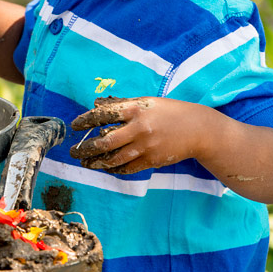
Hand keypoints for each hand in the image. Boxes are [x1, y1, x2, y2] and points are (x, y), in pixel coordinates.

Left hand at [70, 96, 199, 173]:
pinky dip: (115, 169)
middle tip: (74, 152)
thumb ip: (121, 104)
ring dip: (97, 162)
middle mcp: (139, 128)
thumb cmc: (169, 112)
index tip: (74, 126)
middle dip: (86, 148)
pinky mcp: (152, 160)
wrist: (198, 129)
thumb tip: (95, 105)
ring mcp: (146, 146)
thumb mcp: (146, 102)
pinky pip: (128, 168)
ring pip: (115, 158)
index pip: (104, 115)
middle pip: (106, 141)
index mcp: (135, 109)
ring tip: (86, 163)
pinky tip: (106, 167)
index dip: (86, 121)